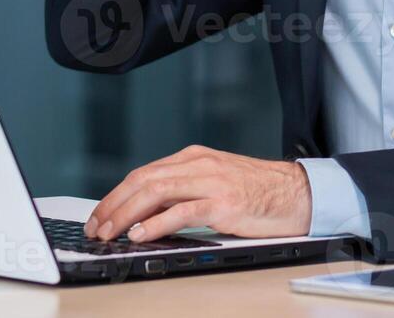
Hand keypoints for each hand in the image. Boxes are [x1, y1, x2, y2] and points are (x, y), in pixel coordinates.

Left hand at [83, 145, 311, 241]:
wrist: (297, 193)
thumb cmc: (258, 191)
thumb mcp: (215, 182)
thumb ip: (184, 190)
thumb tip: (147, 213)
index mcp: (194, 158)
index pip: (144, 173)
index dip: (116, 194)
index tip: (100, 214)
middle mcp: (199, 165)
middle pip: (143, 180)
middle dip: (113, 204)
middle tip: (96, 226)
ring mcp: (211, 182)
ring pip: (156, 192)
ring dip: (126, 214)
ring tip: (110, 232)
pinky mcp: (224, 204)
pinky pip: (182, 212)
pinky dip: (156, 224)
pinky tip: (140, 234)